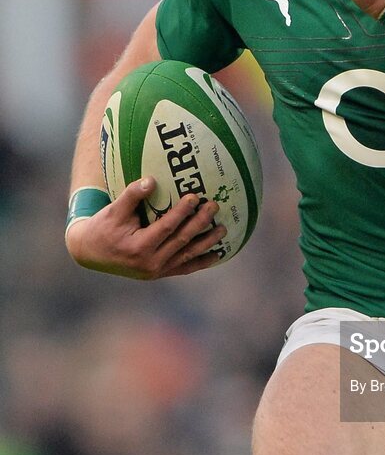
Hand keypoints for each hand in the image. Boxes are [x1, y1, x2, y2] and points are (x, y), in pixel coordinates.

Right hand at [65, 177, 226, 279]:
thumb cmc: (103, 227)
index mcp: (139, 247)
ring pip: (187, 256)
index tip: (195, 197)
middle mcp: (150, 263)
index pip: (167, 227)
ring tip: (223, 229)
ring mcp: (156, 271)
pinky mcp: (160, 273)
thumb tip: (152, 180)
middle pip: (182, 241)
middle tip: (214, 206)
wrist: (91, 253)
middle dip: (200, 223)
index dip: (182, 212)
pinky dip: (202, 261)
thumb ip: (132, 195)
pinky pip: (185, 268)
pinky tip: (218, 254)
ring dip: (207, 243)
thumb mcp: (113, 210)